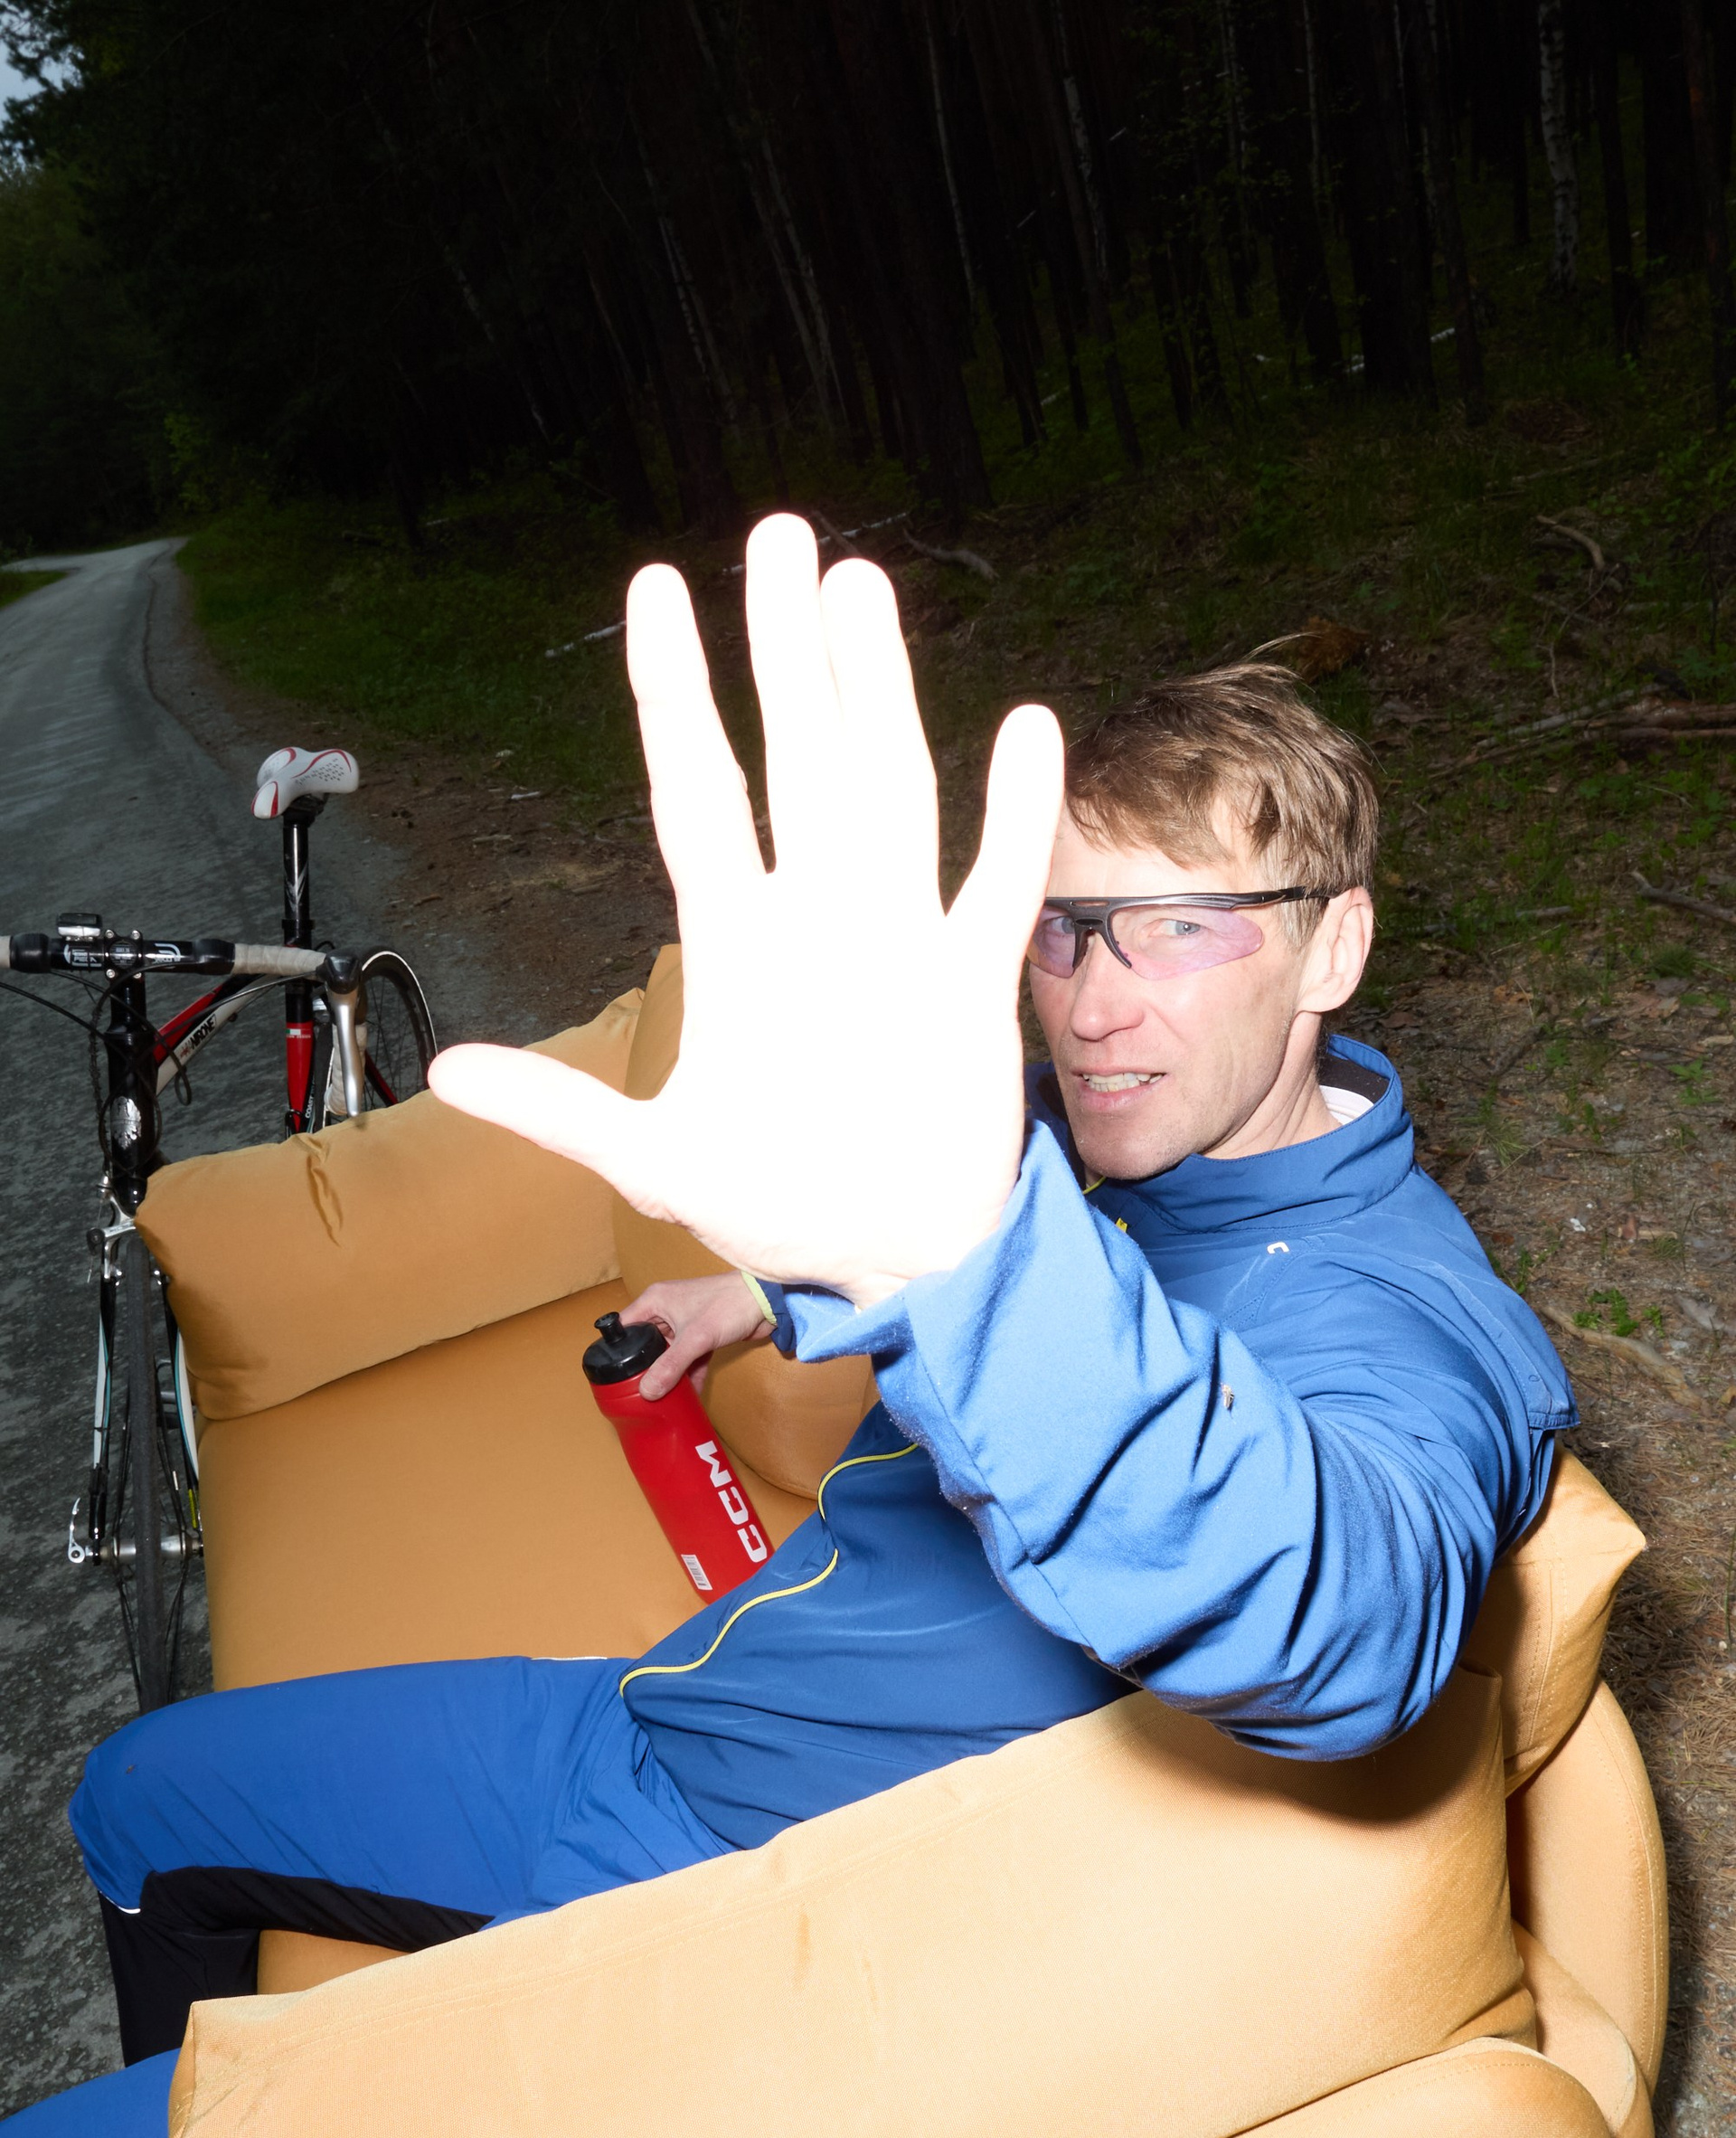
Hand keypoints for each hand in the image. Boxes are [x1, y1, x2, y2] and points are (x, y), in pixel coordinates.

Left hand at [428, 514, 1061, 1308]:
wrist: (891, 1261)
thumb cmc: (778, 1203)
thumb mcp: (655, 1160)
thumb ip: (562, 1110)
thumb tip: (450, 1074)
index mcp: (736, 940)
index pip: (696, 787)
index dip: (674, 690)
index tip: (657, 586)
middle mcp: (816, 916)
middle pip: (796, 754)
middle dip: (783, 649)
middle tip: (781, 536)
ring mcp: (896, 938)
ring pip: (886, 784)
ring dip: (875, 691)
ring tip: (861, 588)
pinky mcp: (969, 983)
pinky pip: (997, 883)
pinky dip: (1014, 811)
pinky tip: (1024, 726)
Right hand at [622, 1272, 771, 1401]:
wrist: (766, 1301)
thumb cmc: (729, 1304)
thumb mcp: (695, 1338)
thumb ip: (670, 1366)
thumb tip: (648, 1391)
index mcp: (655, 1301)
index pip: (624, 1327)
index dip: (617, 1350)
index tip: (614, 1375)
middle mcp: (665, 1310)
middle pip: (645, 1345)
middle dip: (645, 1368)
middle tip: (639, 1392)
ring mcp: (684, 1323)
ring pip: (668, 1354)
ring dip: (668, 1374)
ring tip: (661, 1399)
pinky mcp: (702, 1335)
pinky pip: (688, 1358)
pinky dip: (689, 1374)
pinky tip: (688, 1396)